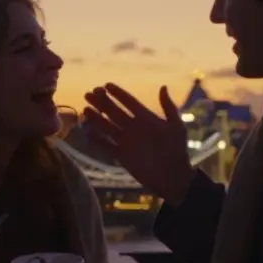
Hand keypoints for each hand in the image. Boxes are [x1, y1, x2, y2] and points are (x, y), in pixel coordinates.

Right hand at [83, 83, 194, 204]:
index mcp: (146, 118)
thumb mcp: (176, 127)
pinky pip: (105, 145)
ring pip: (107, 126)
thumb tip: (163, 87)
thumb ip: (169, 108)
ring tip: (85, 109)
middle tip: (90, 93)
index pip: (129, 102)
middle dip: (101, 102)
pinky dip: (96, 139)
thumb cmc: (177, 151)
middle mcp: (133, 127)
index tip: (106, 85)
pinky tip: (88, 131)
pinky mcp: (121, 155)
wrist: (172, 177)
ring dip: (96, 118)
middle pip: (114, 111)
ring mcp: (126, 141)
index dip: (118, 94)